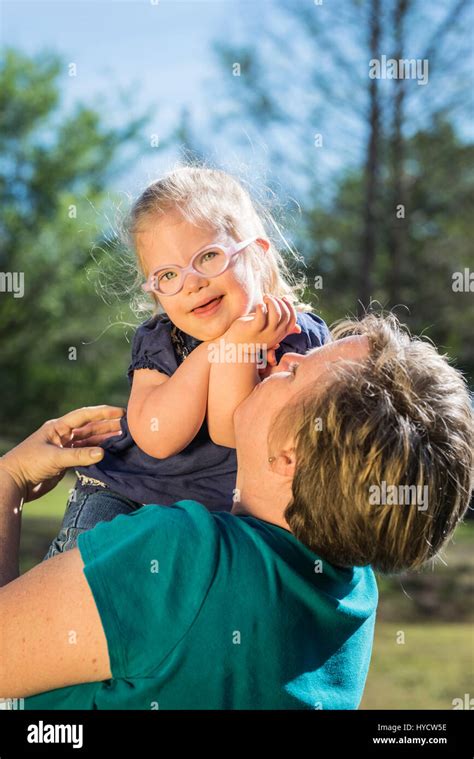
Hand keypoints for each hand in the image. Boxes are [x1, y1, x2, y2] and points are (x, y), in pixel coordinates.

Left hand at [0, 405, 124, 502]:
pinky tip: (109, 452)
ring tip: (123, 438)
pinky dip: (97, 453)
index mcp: (58, 427)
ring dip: (104, 439)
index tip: (120, 412)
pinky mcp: (64, 462)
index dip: (103, 413)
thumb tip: (103, 452)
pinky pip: (85, 454)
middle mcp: (62, 435)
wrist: (14, 483)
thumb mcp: (55, 458)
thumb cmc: (29, 465)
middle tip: (127, 425)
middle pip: (89, 428)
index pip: (84, 416)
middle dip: (107, 426)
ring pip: (89, 441)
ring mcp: (64, 448)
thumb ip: (79, 456)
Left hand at [224, 295, 300, 356]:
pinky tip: (258, 305)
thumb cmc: (252, 335)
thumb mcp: (269, 331)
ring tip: (264, 298)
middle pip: (285, 315)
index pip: (292, 320)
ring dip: (272, 302)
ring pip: (276, 315)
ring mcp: (264, 334)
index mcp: (279, 335)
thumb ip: (282, 328)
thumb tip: (299, 329)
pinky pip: (261, 317)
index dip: (290, 307)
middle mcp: (274, 336)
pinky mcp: (252, 331)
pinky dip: (261, 307)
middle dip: (279, 302)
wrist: (234, 346)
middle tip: (268, 297)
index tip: (282, 298)